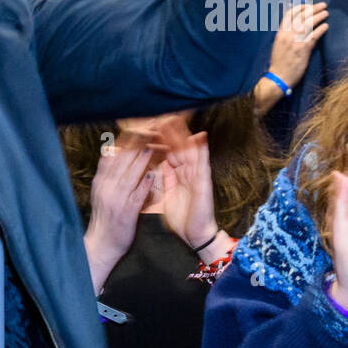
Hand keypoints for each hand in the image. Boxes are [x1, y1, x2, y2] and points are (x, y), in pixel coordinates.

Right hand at [84, 137, 155, 292]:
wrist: (102, 244)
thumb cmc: (106, 216)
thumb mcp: (102, 190)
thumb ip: (109, 171)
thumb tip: (113, 149)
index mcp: (101, 179)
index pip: (113, 152)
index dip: (126, 138)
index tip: (139, 125)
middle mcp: (106, 186)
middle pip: (121, 159)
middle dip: (137, 142)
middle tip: (152, 129)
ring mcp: (116, 198)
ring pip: (129, 173)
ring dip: (142, 159)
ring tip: (154, 145)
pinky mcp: (126, 211)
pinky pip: (136, 194)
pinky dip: (144, 183)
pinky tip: (153, 173)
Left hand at [157, 120, 227, 259]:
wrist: (195, 235)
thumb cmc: (180, 217)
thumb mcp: (162, 195)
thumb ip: (156, 180)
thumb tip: (143, 169)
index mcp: (175, 172)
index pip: (165, 149)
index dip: (157, 136)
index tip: (147, 122)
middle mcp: (186, 170)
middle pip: (177, 144)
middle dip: (168, 129)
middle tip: (160, 112)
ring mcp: (196, 174)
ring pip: (189, 149)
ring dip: (183, 133)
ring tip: (177, 117)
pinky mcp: (204, 182)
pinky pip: (202, 163)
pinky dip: (202, 149)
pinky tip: (200, 136)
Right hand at [269, 1, 328, 84]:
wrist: (278, 77)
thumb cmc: (279, 63)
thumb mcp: (278, 45)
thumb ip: (286, 34)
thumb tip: (296, 25)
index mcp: (280, 33)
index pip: (290, 14)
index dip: (300, 7)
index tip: (308, 5)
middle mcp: (287, 34)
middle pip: (301, 16)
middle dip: (313, 8)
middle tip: (322, 5)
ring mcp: (295, 41)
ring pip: (308, 23)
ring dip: (319, 16)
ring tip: (326, 13)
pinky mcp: (303, 49)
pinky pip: (314, 36)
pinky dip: (321, 29)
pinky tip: (326, 26)